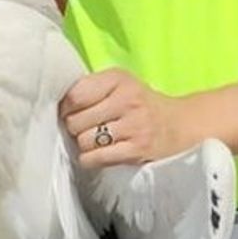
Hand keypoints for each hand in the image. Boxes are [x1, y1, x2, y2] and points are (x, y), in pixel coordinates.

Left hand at [60, 68, 194, 168]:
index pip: (75, 95)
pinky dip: (90, 159)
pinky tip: (99, 154)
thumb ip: (92, 87)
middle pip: (75, 121)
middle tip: (86, 129)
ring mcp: (133, 126)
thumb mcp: (121, 84)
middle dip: (75, 128)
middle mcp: (127, 100)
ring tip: (97, 141)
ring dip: (84, 145)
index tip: (71, 113)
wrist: (180, 125)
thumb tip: (57, 104)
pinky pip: (95, 158)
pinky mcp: (136, 150)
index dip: (66, 108)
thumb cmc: (141, 104)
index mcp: (119, 79)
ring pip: (84, 141)